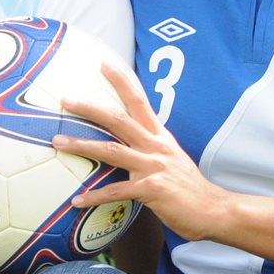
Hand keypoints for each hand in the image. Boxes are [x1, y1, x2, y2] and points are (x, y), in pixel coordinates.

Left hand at [52, 59, 227, 242]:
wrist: (215, 210)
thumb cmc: (190, 189)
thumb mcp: (172, 160)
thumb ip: (151, 151)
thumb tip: (130, 148)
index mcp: (160, 137)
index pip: (139, 101)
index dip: (122, 81)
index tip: (104, 63)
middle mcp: (156, 146)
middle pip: (119, 119)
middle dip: (90, 108)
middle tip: (66, 100)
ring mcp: (153, 167)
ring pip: (111, 150)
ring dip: (81, 145)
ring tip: (58, 141)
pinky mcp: (151, 190)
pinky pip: (115, 191)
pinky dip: (94, 196)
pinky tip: (77, 200)